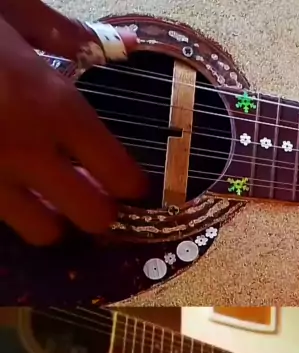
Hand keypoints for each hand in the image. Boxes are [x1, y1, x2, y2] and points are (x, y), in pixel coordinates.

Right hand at [0, 1, 145, 244]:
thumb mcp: (6, 6)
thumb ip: (55, 30)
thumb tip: (97, 43)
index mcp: (54, 107)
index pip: (120, 172)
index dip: (132, 185)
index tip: (131, 182)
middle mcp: (26, 151)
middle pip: (91, 217)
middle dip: (99, 212)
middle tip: (90, 194)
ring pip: (40, 232)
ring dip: (50, 220)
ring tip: (43, 198)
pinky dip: (3, 209)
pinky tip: (1, 184)